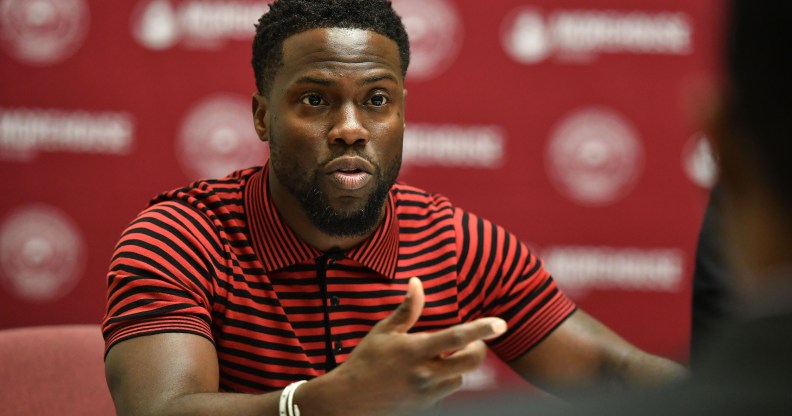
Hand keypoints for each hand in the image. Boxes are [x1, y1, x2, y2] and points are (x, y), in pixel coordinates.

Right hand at [304, 277, 507, 415]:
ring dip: (458, 366)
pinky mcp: (427, 407)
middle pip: (472, 362)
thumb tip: (416, 283)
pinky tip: (428, 374)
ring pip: (461, 378)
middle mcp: (425, 374)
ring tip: (440, 357)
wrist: (349, 401)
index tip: (501, 323)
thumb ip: (406, 309)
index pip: (457, 337)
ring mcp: (427, 394)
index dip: (482, 329)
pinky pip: (447, 392)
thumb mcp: (383, 332)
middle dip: (479, 349)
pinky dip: (445, 380)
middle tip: (472, 341)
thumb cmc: (365, 361)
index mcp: (415, 351)